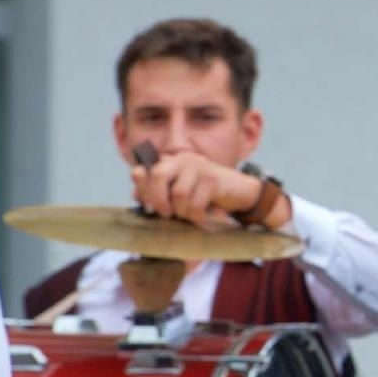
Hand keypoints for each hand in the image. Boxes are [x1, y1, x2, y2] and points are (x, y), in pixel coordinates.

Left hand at [129, 151, 287, 228]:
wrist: (241, 194)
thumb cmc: (208, 196)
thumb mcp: (181, 194)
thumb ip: (159, 191)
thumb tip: (135, 192)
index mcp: (171, 161)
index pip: (144, 170)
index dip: (142, 190)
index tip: (149, 208)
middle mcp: (182, 159)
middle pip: (157, 175)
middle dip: (158, 200)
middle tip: (166, 215)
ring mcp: (198, 167)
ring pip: (178, 194)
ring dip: (183, 212)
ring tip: (191, 216)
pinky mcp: (212, 179)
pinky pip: (195, 203)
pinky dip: (197, 216)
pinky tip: (203, 217)